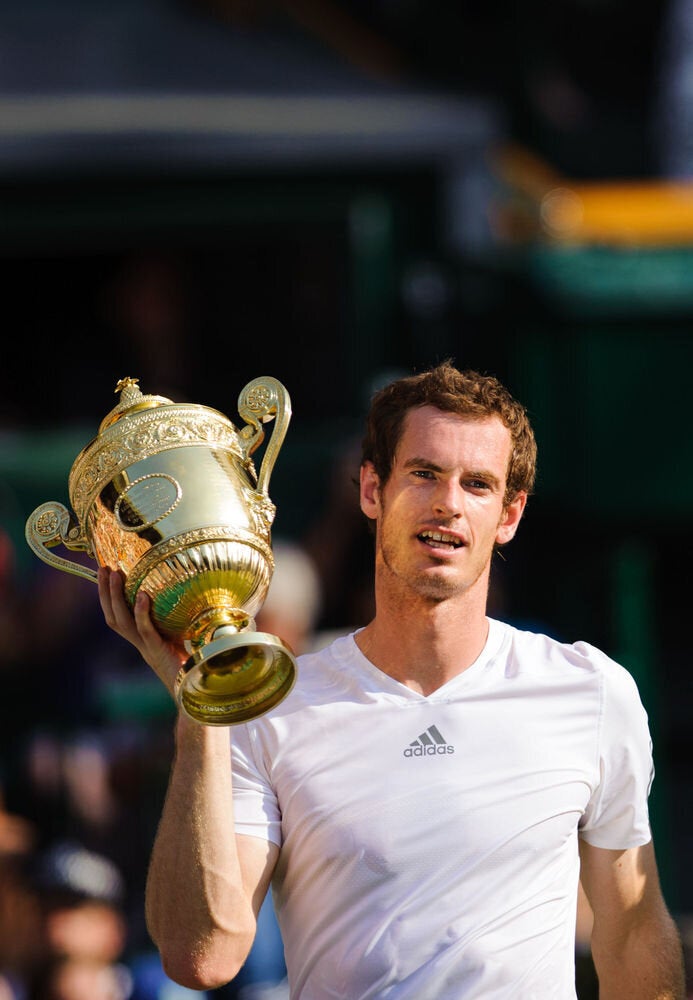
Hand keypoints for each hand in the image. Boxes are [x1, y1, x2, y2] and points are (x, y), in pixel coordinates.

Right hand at [97, 566, 188, 697]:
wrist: (195, 690)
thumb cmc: (194, 663)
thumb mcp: (183, 635)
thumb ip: (179, 617)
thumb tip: (191, 588)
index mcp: (142, 640)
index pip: (118, 616)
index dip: (109, 596)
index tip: (107, 572)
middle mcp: (139, 644)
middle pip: (112, 616)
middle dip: (105, 592)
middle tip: (103, 567)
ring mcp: (146, 648)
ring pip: (122, 622)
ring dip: (116, 597)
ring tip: (116, 574)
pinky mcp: (157, 651)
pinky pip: (145, 630)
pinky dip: (141, 612)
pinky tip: (142, 594)